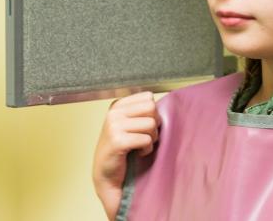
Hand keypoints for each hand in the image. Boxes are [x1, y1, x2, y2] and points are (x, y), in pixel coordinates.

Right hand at [92, 91, 160, 219]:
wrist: (106, 175)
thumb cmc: (122, 149)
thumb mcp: (129, 124)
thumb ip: (142, 111)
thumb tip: (166, 104)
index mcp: (117, 105)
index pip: (148, 97)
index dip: (152, 113)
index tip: (142, 126)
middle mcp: (114, 113)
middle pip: (151, 108)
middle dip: (154, 124)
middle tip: (143, 137)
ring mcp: (114, 126)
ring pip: (151, 124)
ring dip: (151, 138)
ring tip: (140, 145)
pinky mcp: (117, 141)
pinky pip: (146, 140)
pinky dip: (146, 149)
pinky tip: (137, 153)